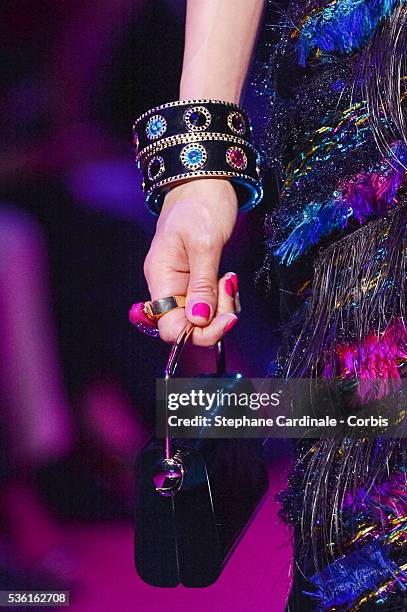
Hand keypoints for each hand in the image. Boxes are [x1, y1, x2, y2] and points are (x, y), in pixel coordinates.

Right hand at [142, 178, 238, 344]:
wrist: (205, 180)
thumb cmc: (201, 203)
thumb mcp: (204, 244)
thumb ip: (203, 286)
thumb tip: (200, 321)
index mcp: (160, 278)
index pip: (170, 327)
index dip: (197, 332)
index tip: (225, 318)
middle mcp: (167, 285)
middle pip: (188, 325)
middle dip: (214, 318)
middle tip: (230, 291)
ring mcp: (181, 282)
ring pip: (201, 316)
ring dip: (221, 307)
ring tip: (230, 280)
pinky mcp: (196, 278)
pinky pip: (208, 302)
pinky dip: (223, 298)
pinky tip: (228, 280)